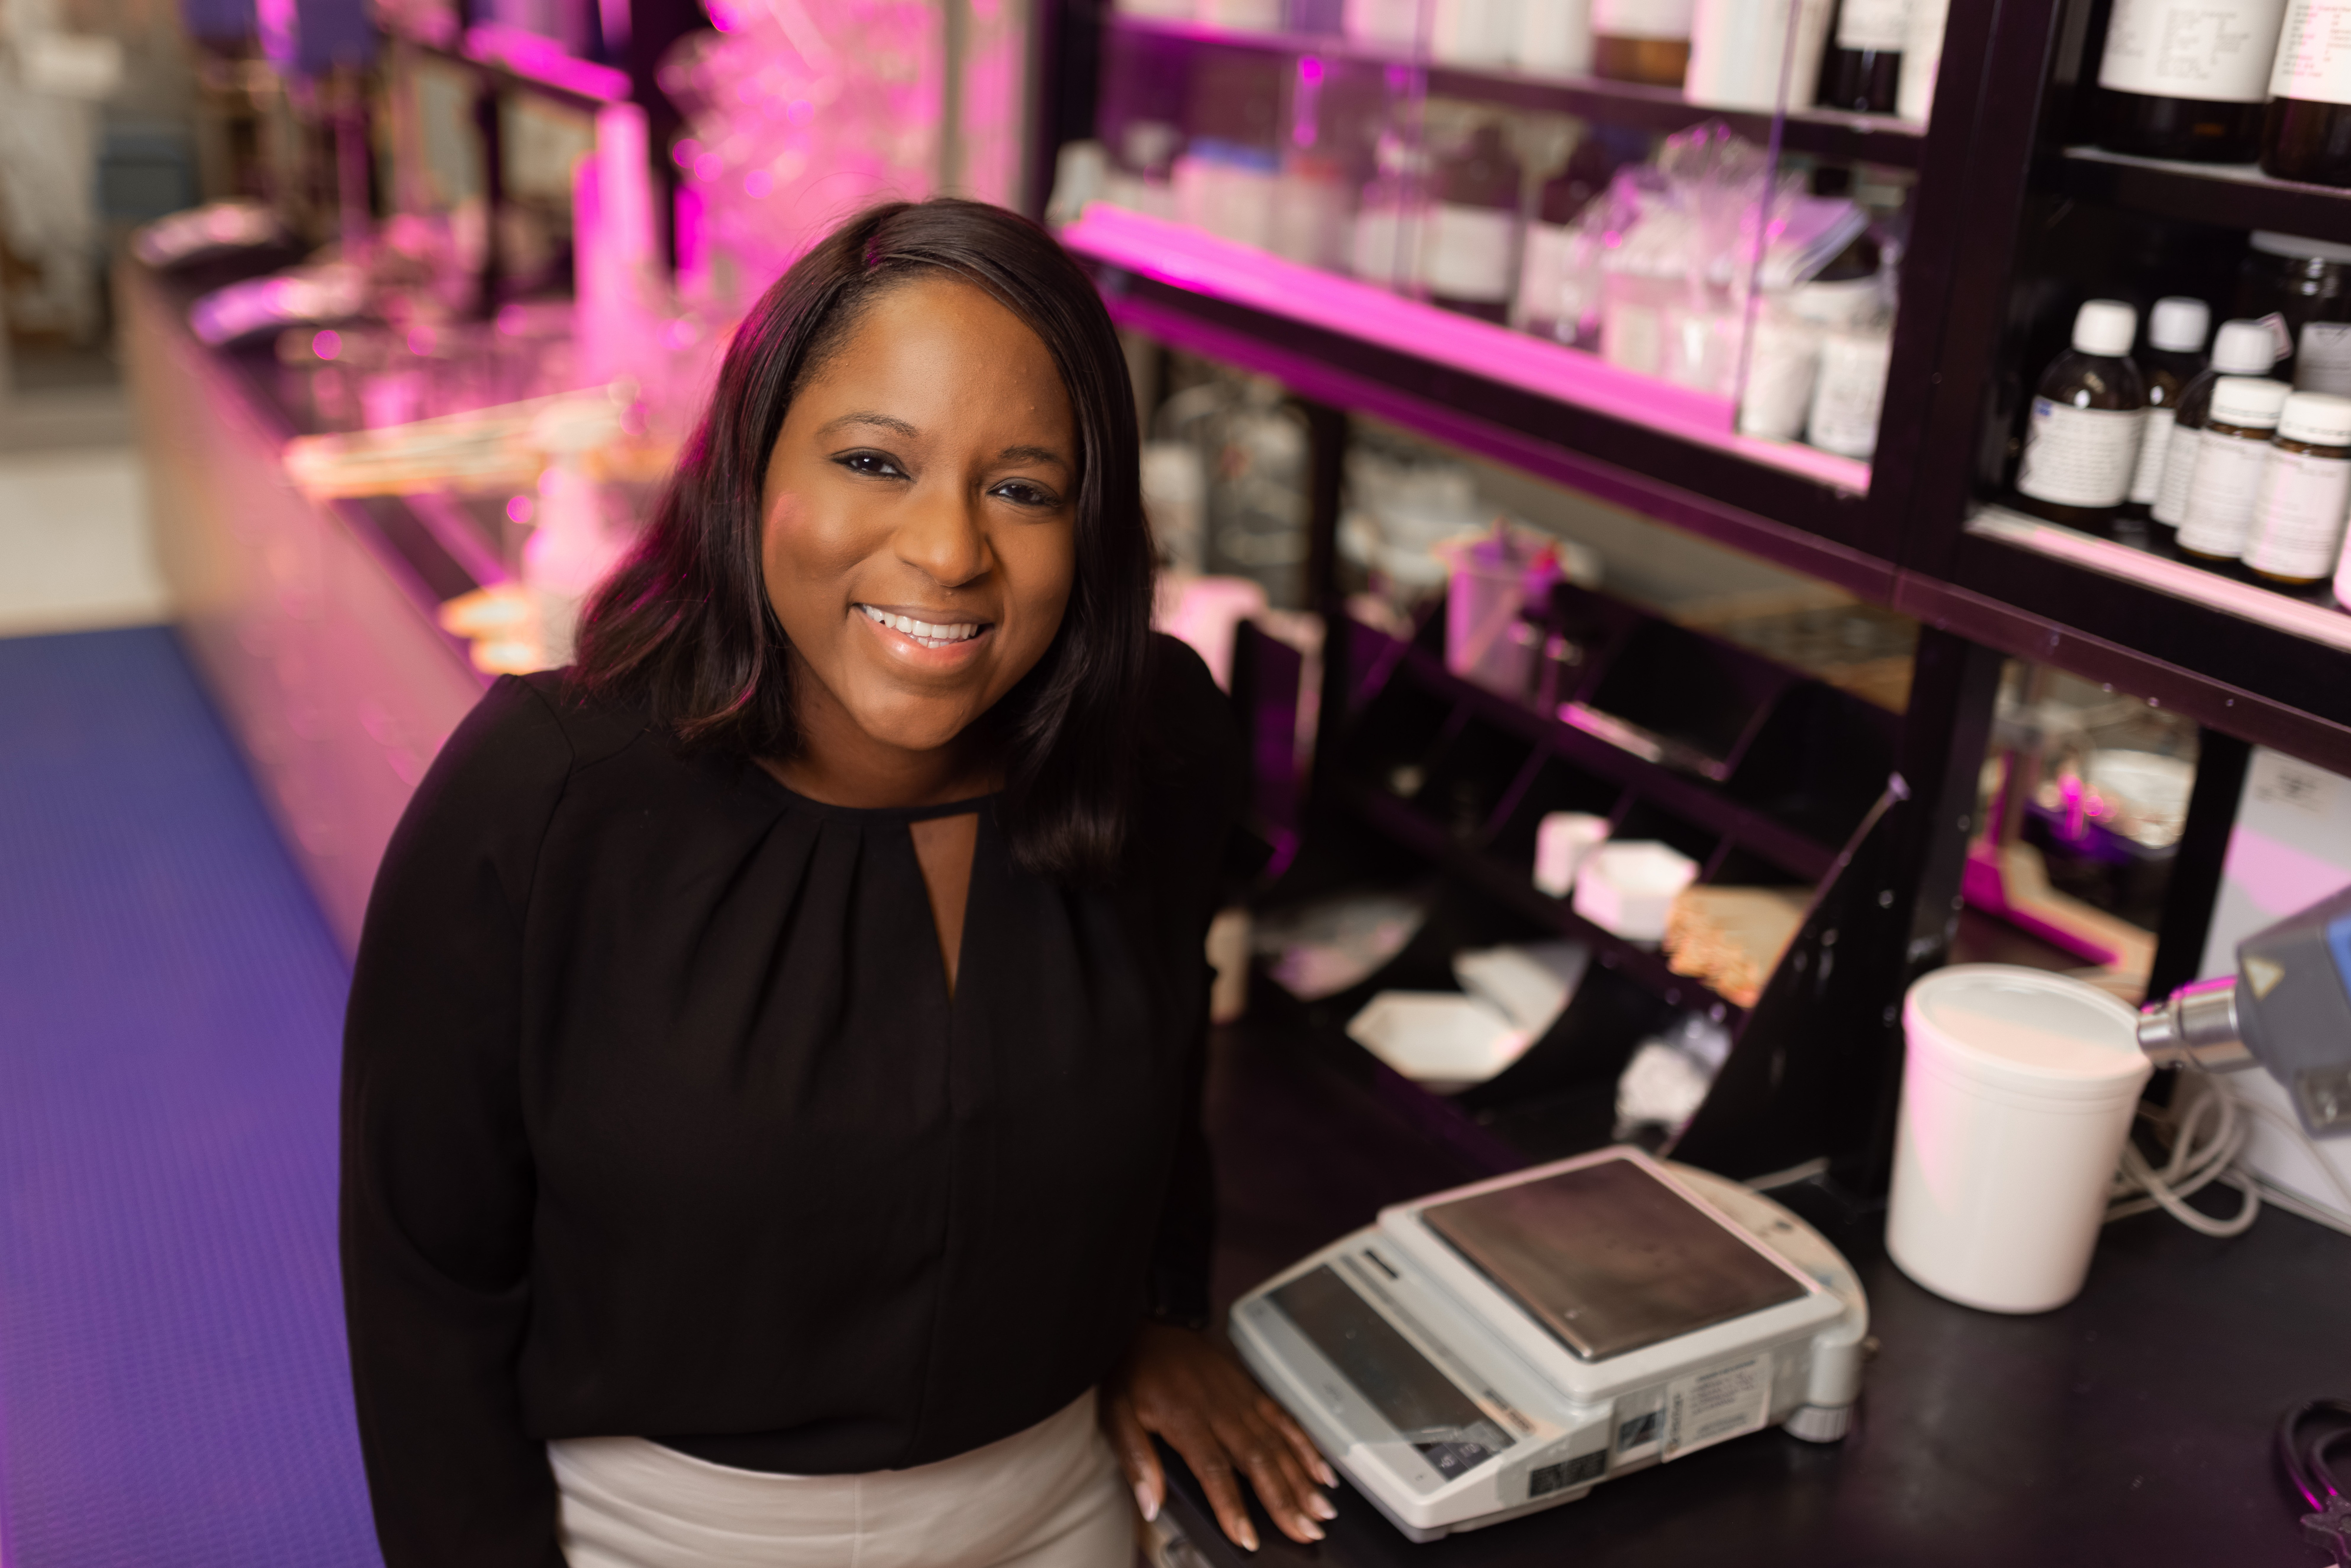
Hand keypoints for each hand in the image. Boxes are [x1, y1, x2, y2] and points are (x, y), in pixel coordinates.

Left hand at [1100, 1322, 1339, 1550]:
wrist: (1154, 1324)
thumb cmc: (1134, 1372)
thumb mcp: (1116, 1414)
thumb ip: (1135, 1460)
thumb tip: (1150, 1503)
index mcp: (1186, 1420)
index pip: (1215, 1471)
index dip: (1232, 1508)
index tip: (1247, 1538)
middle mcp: (1221, 1411)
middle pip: (1259, 1461)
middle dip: (1285, 1501)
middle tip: (1306, 1532)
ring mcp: (1242, 1399)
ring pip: (1279, 1444)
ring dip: (1303, 1480)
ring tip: (1322, 1511)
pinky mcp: (1253, 1391)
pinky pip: (1286, 1420)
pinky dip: (1307, 1446)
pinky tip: (1322, 1471)